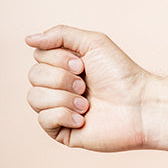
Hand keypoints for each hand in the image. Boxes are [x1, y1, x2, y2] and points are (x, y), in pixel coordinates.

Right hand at [25, 24, 154, 151]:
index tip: (83, 65)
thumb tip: (28, 39)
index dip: (59, 59)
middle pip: (33, 76)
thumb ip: (59, 34)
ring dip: (63, 97)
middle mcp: (58, 88)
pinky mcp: (63, 132)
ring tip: (86, 104)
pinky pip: (43, 120)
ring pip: (34, 98)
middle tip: (86, 86)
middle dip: (61, 79)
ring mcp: (59, 111)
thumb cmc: (121, 74)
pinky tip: (83, 119)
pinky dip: (63, 115)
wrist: (139, 106)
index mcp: (63, 67)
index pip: (38, 57)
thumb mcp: (92, 42)